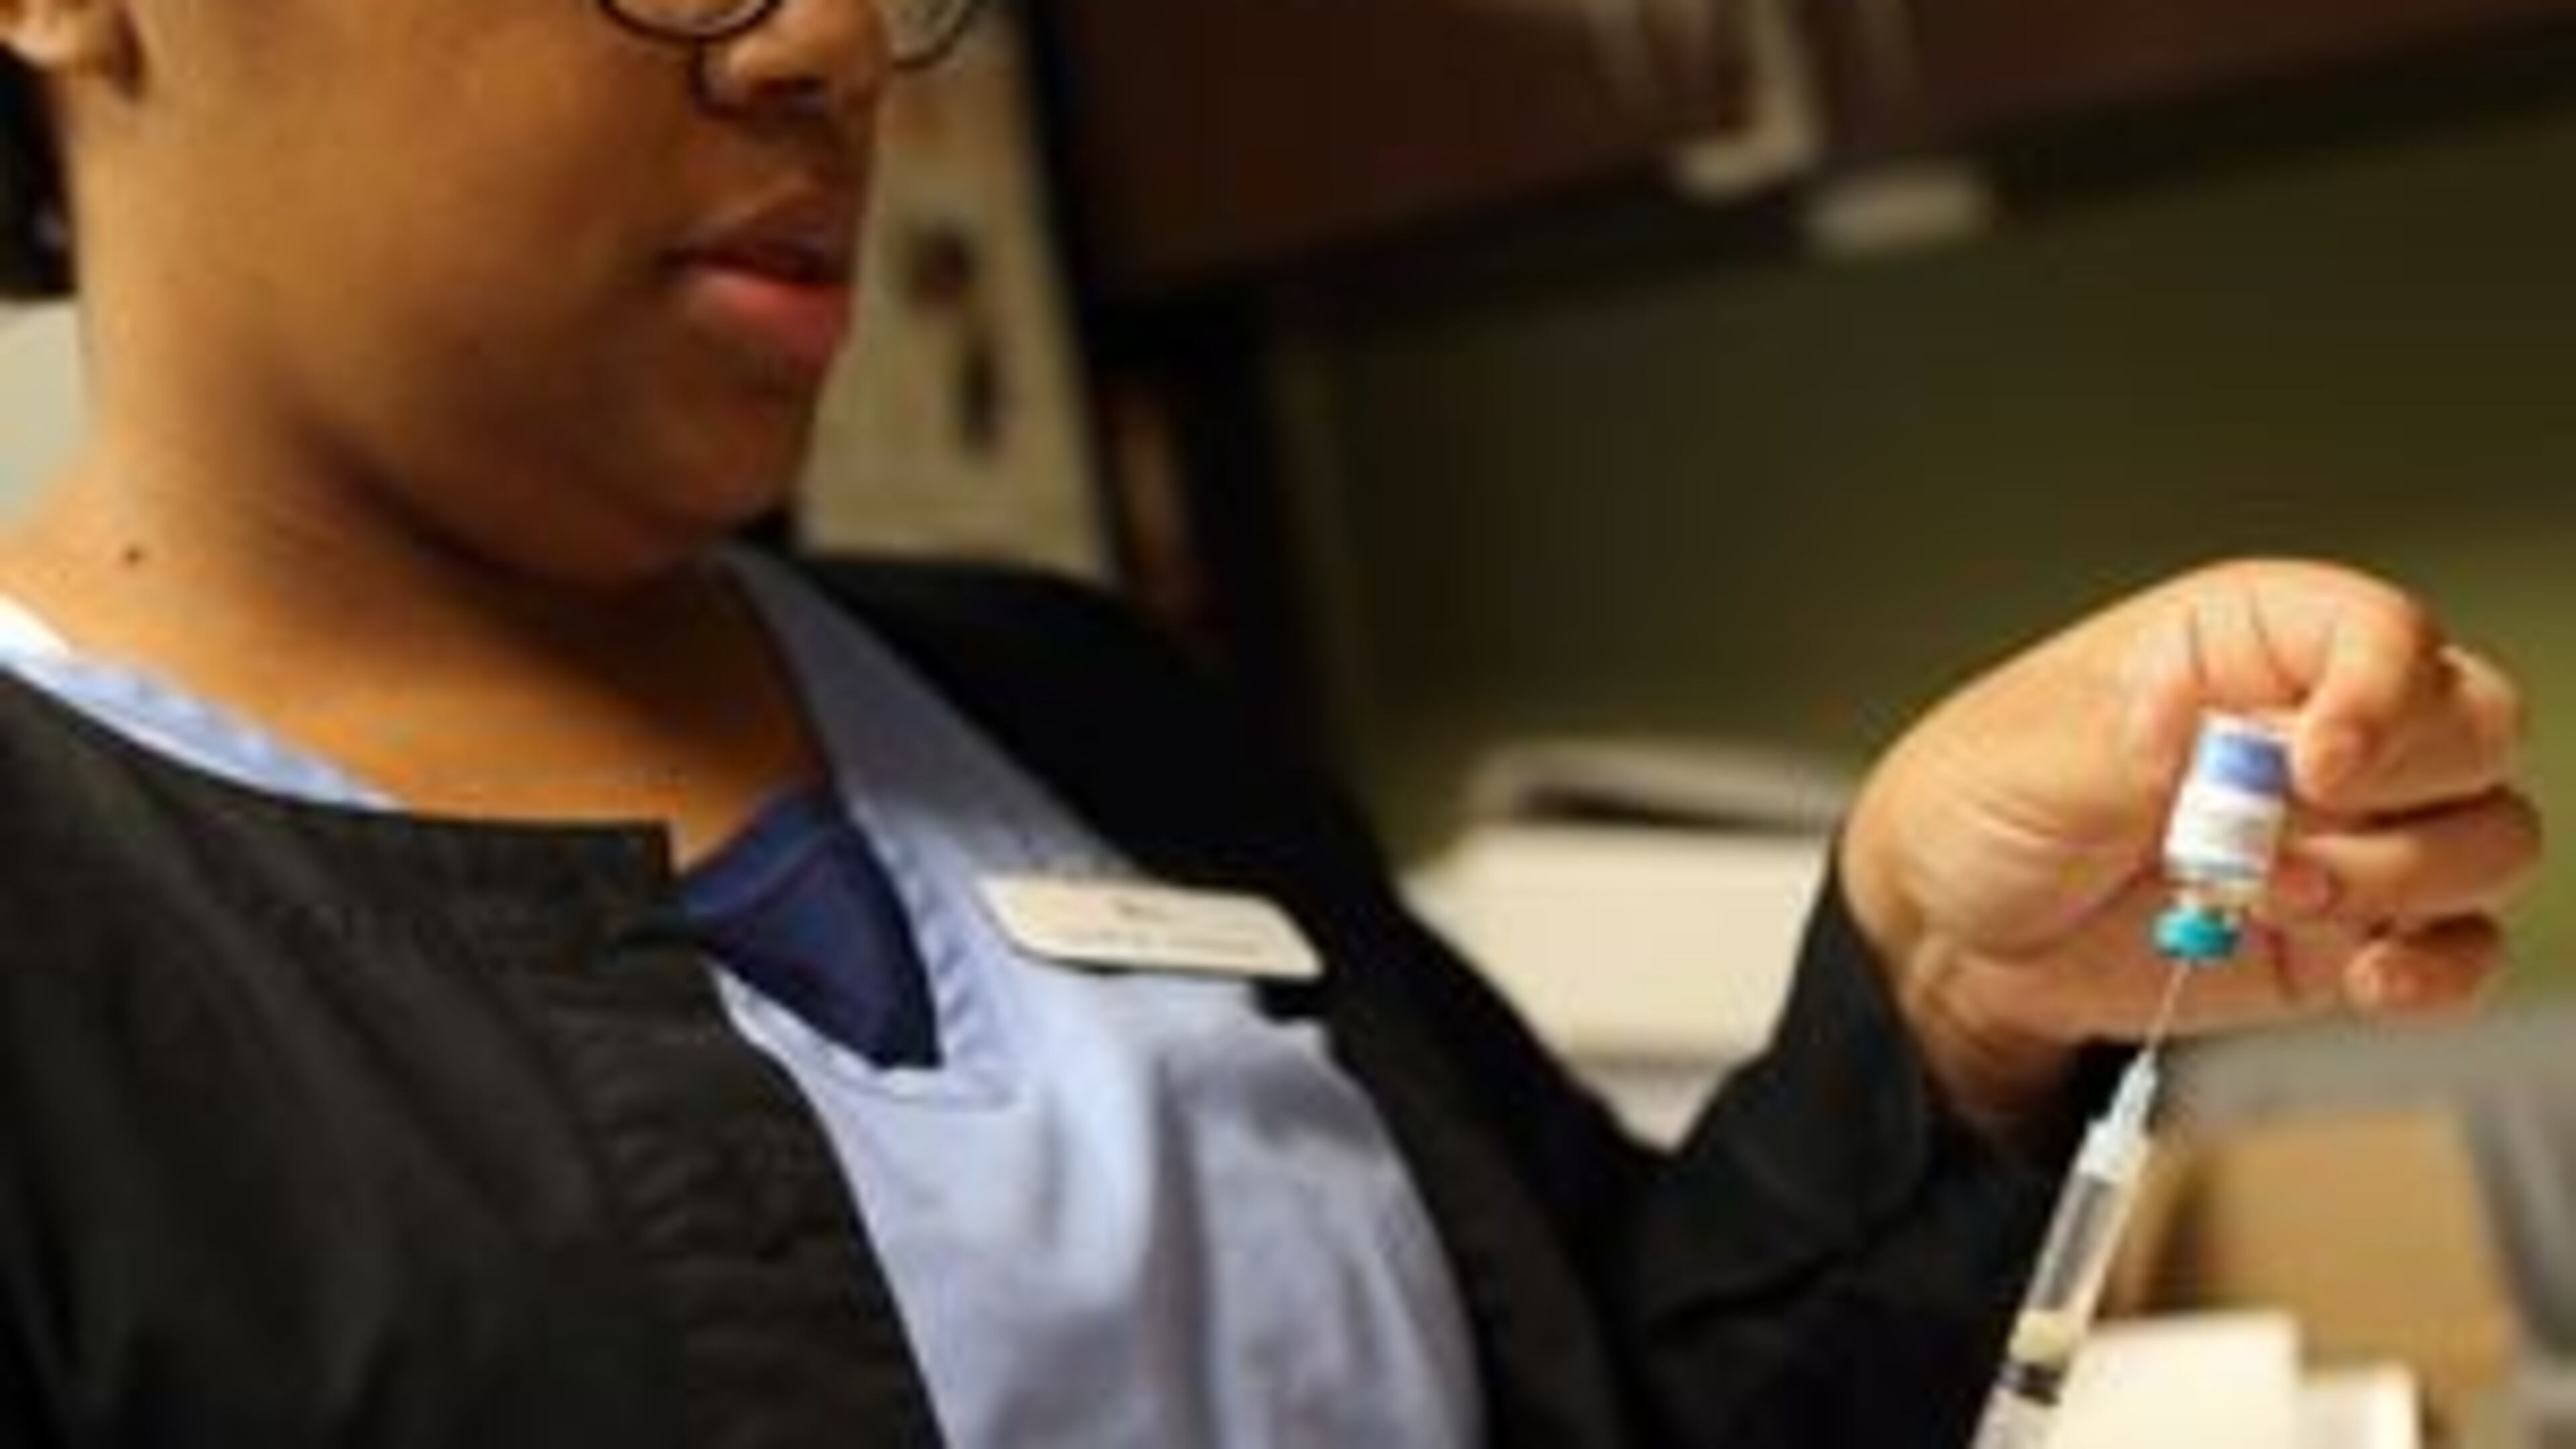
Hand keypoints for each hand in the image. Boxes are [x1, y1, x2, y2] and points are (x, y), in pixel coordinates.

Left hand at [1838, 559, 2539, 1136]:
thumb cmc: (1978, 802)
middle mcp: (2323, 722)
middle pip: (2474, 728)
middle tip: (2274, 843)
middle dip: (2397, 796)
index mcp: (2248, 640)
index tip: (2315, 766)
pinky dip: (2437, 970)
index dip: (2378, 695)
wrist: (1953, 932)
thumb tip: (2221, 732)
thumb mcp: (2029, 756)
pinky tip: (2363, 978)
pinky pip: (2464, 945)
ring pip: (2487, 837)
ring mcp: (2349, 828)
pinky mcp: (2350, 929)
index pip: (2383, 632)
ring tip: (2267, 897)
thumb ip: (2134, 742)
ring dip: (2398, 884)